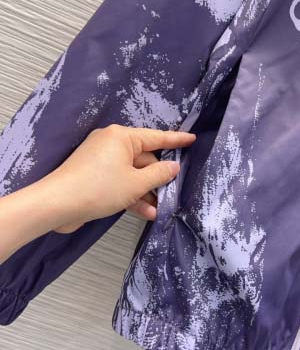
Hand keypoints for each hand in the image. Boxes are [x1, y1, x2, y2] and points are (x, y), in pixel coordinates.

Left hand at [47, 124, 195, 232]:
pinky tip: (146, 212)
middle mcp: (112, 144)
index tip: (192, 139)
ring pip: (132, 174)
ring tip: (160, 209)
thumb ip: (159, 174)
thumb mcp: (136, 183)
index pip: (156, 137)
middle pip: (144, 158)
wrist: (57, 204)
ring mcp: (101, 161)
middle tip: (173, 192)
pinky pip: (120, 182)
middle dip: (158, 177)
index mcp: (122, 137)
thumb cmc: (100, 188)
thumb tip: (173, 166)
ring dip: (146, 191)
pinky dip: (131, 195)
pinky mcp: (94, 176)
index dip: (176, 140)